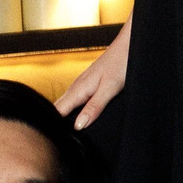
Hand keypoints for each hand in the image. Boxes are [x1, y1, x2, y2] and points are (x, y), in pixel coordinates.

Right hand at [56, 17, 129, 131]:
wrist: (129, 44)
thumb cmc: (121, 63)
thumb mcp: (110, 89)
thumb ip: (94, 107)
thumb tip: (78, 125)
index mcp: (79, 89)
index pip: (58, 110)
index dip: (54, 124)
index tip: (52, 138)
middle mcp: (77, 86)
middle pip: (59, 107)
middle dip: (54, 122)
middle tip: (53, 139)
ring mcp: (82, 84)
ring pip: (65, 103)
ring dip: (62, 116)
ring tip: (60, 132)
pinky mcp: (88, 83)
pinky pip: (74, 98)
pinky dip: (70, 109)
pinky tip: (74, 116)